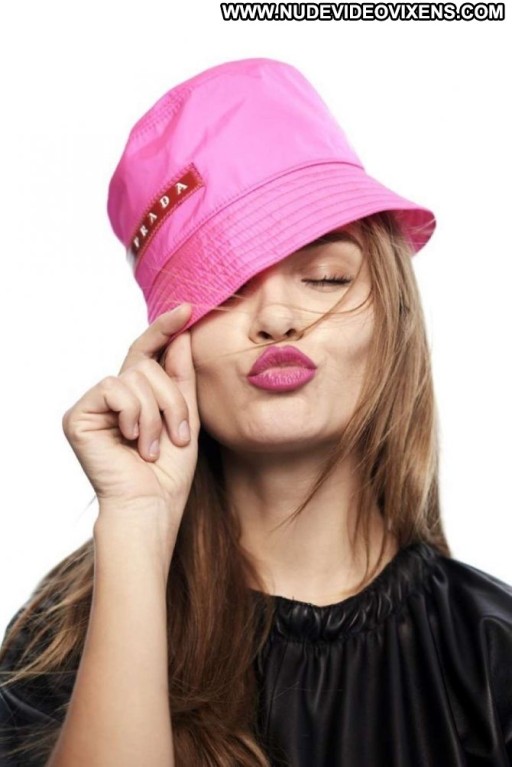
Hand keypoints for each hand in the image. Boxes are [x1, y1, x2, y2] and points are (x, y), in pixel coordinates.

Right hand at [62, 304, 199, 530]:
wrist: (152, 505)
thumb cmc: (169, 472)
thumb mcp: (186, 418)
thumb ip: (181, 377)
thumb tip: (182, 334)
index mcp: (136, 396)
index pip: (148, 351)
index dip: (165, 329)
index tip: (188, 308)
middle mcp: (113, 397)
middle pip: (147, 365)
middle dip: (171, 399)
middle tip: (177, 436)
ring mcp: (94, 405)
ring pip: (134, 377)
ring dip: (155, 414)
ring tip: (154, 447)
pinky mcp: (78, 416)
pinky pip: (113, 389)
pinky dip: (133, 414)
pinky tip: (131, 440)